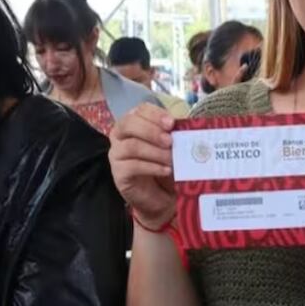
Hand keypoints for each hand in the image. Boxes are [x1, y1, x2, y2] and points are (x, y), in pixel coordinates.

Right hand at [109, 103, 176, 227]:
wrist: (161, 195)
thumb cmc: (167, 164)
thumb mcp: (175, 146)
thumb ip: (176, 133)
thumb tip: (187, 123)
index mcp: (135, 122)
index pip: (140, 110)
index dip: (155, 114)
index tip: (171, 123)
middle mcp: (121, 135)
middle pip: (128, 124)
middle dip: (151, 131)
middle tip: (170, 141)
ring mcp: (116, 154)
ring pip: (131, 146)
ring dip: (155, 151)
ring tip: (172, 159)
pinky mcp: (118, 174)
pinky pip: (132, 166)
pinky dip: (152, 167)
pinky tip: (166, 170)